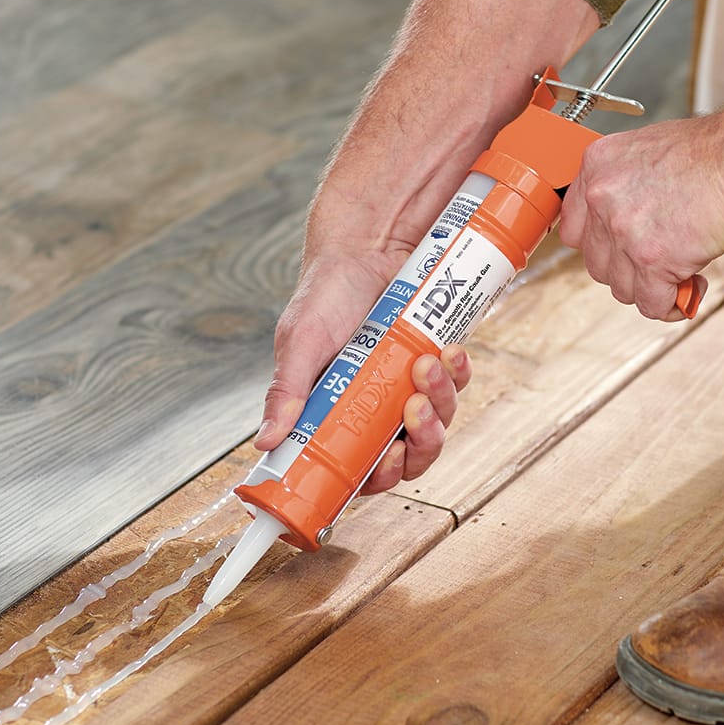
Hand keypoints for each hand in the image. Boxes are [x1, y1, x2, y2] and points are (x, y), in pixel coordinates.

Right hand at [252, 248, 472, 493]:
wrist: (366, 247)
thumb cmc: (326, 294)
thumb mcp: (299, 342)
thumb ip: (285, 392)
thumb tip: (266, 441)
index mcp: (336, 415)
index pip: (360, 469)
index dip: (379, 477)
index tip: (387, 460)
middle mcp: (374, 408)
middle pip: (408, 457)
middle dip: (420, 442)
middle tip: (415, 410)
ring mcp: (408, 388)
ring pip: (438, 423)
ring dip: (439, 403)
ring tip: (427, 366)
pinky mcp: (436, 363)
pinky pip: (456, 385)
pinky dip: (457, 373)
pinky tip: (449, 352)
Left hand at [557, 110, 723, 319]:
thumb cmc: (714, 151)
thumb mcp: (649, 152)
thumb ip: (626, 186)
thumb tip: (630, 222)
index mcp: (597, 167)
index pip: (573, 226)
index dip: (600, 244)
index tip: (619, 250)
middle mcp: (601, 198)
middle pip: (596, 262)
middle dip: (626, 268)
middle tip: (658, 260)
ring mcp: (623, 231)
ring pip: (622, 287)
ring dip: (650, 287)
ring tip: (681, 272)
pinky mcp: (652, 260)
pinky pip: (651, 303)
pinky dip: (671, 304)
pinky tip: (692, 288)